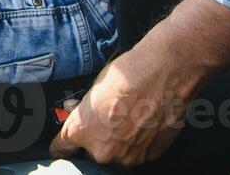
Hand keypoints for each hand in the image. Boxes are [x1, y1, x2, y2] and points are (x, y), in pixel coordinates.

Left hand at [48, 0, 229, 166]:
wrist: (167, 72)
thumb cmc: (130, 74)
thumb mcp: (94, 87)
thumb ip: (82, 107)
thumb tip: (73, 110)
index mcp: (83, 133)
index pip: (62, 147)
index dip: (62, 142)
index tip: (62, 143)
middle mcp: (105, 151)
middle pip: (92, 150)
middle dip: (95, 136)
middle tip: (105, 116)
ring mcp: (130, 156)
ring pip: (116, 152)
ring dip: (118, 139)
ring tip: (128, 114)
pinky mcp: (151, 155)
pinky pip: (137, 152)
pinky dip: (138, 141)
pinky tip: (142, 119)